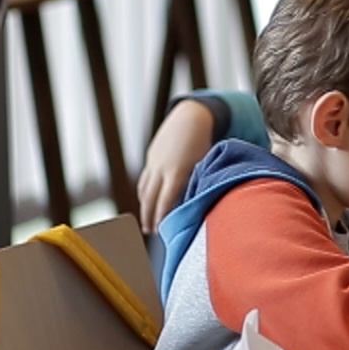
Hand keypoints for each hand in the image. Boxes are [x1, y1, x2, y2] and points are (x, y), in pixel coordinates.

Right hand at [136, 101, 217, 233]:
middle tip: (150, 232)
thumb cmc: (204, 143)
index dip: (160, 216)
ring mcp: (154, 161)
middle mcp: (161, 167)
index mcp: (176, 171)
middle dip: (148, 216)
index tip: (160, 231)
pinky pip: (145, 179)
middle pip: (150, 197)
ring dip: (144, 206)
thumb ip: (197, 185)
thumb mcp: (203, 165)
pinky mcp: (152, 156)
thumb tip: (193, 206)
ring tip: (146, 222)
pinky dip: (144, 192)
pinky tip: (146, 201)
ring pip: (144, 188)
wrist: (192, 117)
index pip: (165, 200)